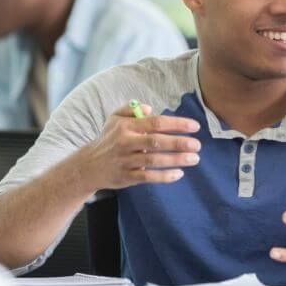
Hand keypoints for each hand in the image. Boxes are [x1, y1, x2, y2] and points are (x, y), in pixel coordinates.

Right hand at [78, 102, 201, 191]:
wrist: (88, 166)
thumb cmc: (108, 139)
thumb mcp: (114, 119)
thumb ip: (130, 109)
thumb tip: (149, 108)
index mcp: (127, 126)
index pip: (155, 123)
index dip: (176, 124)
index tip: (195, 127)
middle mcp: (126, 142)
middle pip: (156, 141)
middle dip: (179, 143)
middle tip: (197, 145)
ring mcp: (126, 160)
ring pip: (154, 160)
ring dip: (176, 160)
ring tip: (194, 159)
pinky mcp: (126, 177)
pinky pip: (147, 177)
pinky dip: (164, 176)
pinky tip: (178, 174)